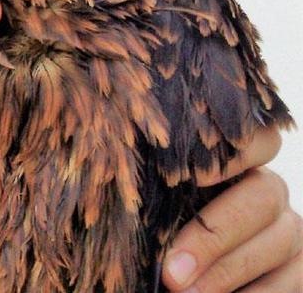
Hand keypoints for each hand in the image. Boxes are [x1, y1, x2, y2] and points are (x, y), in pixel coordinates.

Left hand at [162, 130, 302, 291]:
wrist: (172, 272)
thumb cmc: (151, 233)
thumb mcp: (151, 208)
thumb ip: (153, 193)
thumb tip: (129, 184)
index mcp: (231, 163)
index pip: (255, 138)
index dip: (232, 155)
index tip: (191, 178)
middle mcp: (267, 190)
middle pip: (263, 195)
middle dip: (215, 235)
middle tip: (172, 269)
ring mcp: (288, 228)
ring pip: (280, 239)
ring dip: (229, 271)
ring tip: (185, 292)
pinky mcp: (300, 267)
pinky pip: (294, 277)